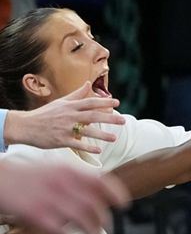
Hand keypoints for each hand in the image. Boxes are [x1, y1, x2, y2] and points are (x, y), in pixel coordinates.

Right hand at [0, 160, 127, 233]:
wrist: (0, 179)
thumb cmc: (29, 176)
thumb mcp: (56, 169)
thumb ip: (77, 178)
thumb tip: (100, 190)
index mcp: (68, 171)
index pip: (102, 182)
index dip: (117, 195)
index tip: (124, 205)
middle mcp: (62, 184)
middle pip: (95, 206)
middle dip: (103, 220)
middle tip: (104, 228)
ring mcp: (50, 200)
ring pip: (82, 220)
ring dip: (91, 231)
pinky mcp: (36, 215)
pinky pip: (61, 232)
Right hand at [6, 82, 125, 152]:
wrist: (25, 126)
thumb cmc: (45, 114)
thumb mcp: (61, 102)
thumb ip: (76, 94)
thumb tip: (88, 83)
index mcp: (70, 106)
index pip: (90, 102)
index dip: (104, 102)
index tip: (117, 103)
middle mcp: (69, 116)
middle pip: (92, 115)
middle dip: (109, 118)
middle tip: (123, 121)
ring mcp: (65, 128)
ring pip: (86, 131)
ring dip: (102, 134)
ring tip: (114, 138)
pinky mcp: (60, 140)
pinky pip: (76, 144)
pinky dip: (88, 147)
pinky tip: (99, 150)